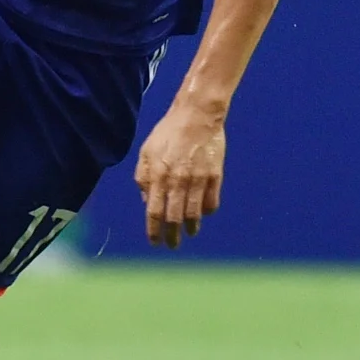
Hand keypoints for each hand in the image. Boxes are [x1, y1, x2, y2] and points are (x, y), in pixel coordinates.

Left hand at [134, 96, 226, 248]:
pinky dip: (207, 211)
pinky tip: (203, 212)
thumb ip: (143, 178)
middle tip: (173, 245)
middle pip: (174, 218)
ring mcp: (198, 179)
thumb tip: (147, 201)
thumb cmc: (168, 132)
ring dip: (191, 227)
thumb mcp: (146, 152)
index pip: (154, 212)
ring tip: (190, 232)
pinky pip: (212, 202)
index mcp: (158, 175)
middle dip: (173, 236)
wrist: (197, 115)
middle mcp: (177, 180)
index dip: (154, 231)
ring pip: (194, 213)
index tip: (155, 242)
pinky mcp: (215, 175)